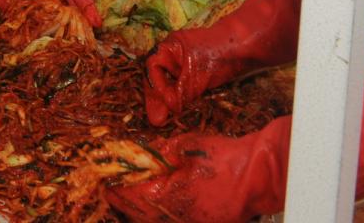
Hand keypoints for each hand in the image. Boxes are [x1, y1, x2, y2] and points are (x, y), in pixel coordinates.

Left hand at [106, 125, 288, 222]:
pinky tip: (155, 206)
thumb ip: (154, 154)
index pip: (129, 196)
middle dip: (122, 202)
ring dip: (139, 211)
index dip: (114, 187)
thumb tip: (132, 155)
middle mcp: (177, 218)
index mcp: (168, 196)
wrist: (260, 175)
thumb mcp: (181, 147)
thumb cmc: (223, 159)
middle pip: (138, 215)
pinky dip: (159, 216)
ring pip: (154, 222)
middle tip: (110, 190)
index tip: (104, 180)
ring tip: (127, 199)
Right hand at [142, 0, 303, 125]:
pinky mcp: (202, 74)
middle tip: (159, 121)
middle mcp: (176, 55)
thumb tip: (161, 115)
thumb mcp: (196, 77)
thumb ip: (178, 95)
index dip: (156, 89)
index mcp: (169, 48)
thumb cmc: (220, 54)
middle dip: (160, 99)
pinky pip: (187, 88)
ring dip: (172, 102)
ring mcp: (189, 64)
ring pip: (174, 85)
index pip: (153, 70)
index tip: (163, 108)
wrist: (251, 47)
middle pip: (161, 79)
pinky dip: (185, 100)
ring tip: (170, 120)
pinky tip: (185, 112)